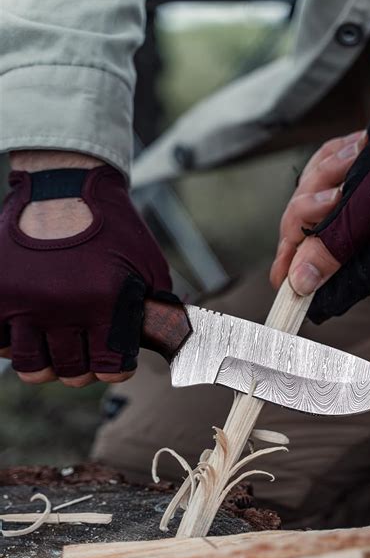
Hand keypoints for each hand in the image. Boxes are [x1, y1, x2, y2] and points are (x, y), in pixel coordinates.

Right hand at [0, 152, 171, 386]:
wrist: (64, 186)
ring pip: (31, 366)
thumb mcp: (148, 266)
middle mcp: (63, 308)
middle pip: (72, 372)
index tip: (115, 358)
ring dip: (47, 363)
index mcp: (104, 304)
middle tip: (85, 350)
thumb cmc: (114, 228)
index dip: (116, 368)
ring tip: (55, 346)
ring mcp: (25, 302)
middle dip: (84, 367)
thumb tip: (166, 346)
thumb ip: (155, 310)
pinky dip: (12, 343)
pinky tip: (27, 329)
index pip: (111, 369)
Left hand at [270, 130, 366, 291]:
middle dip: (309, 207)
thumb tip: (300, 285)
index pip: (315, 290)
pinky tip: (352, 152)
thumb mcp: (368, 208)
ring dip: (321, 177)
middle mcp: (353, 250)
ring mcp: (346, 224)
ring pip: (302, 206)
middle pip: (297, 241)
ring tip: (353, 159)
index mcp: (364, 266)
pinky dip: (326, 163)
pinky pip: (312, 182)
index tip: (294, 240)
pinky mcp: (343, 201)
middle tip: (337, 188)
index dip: (292, 270)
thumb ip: (332, 246)